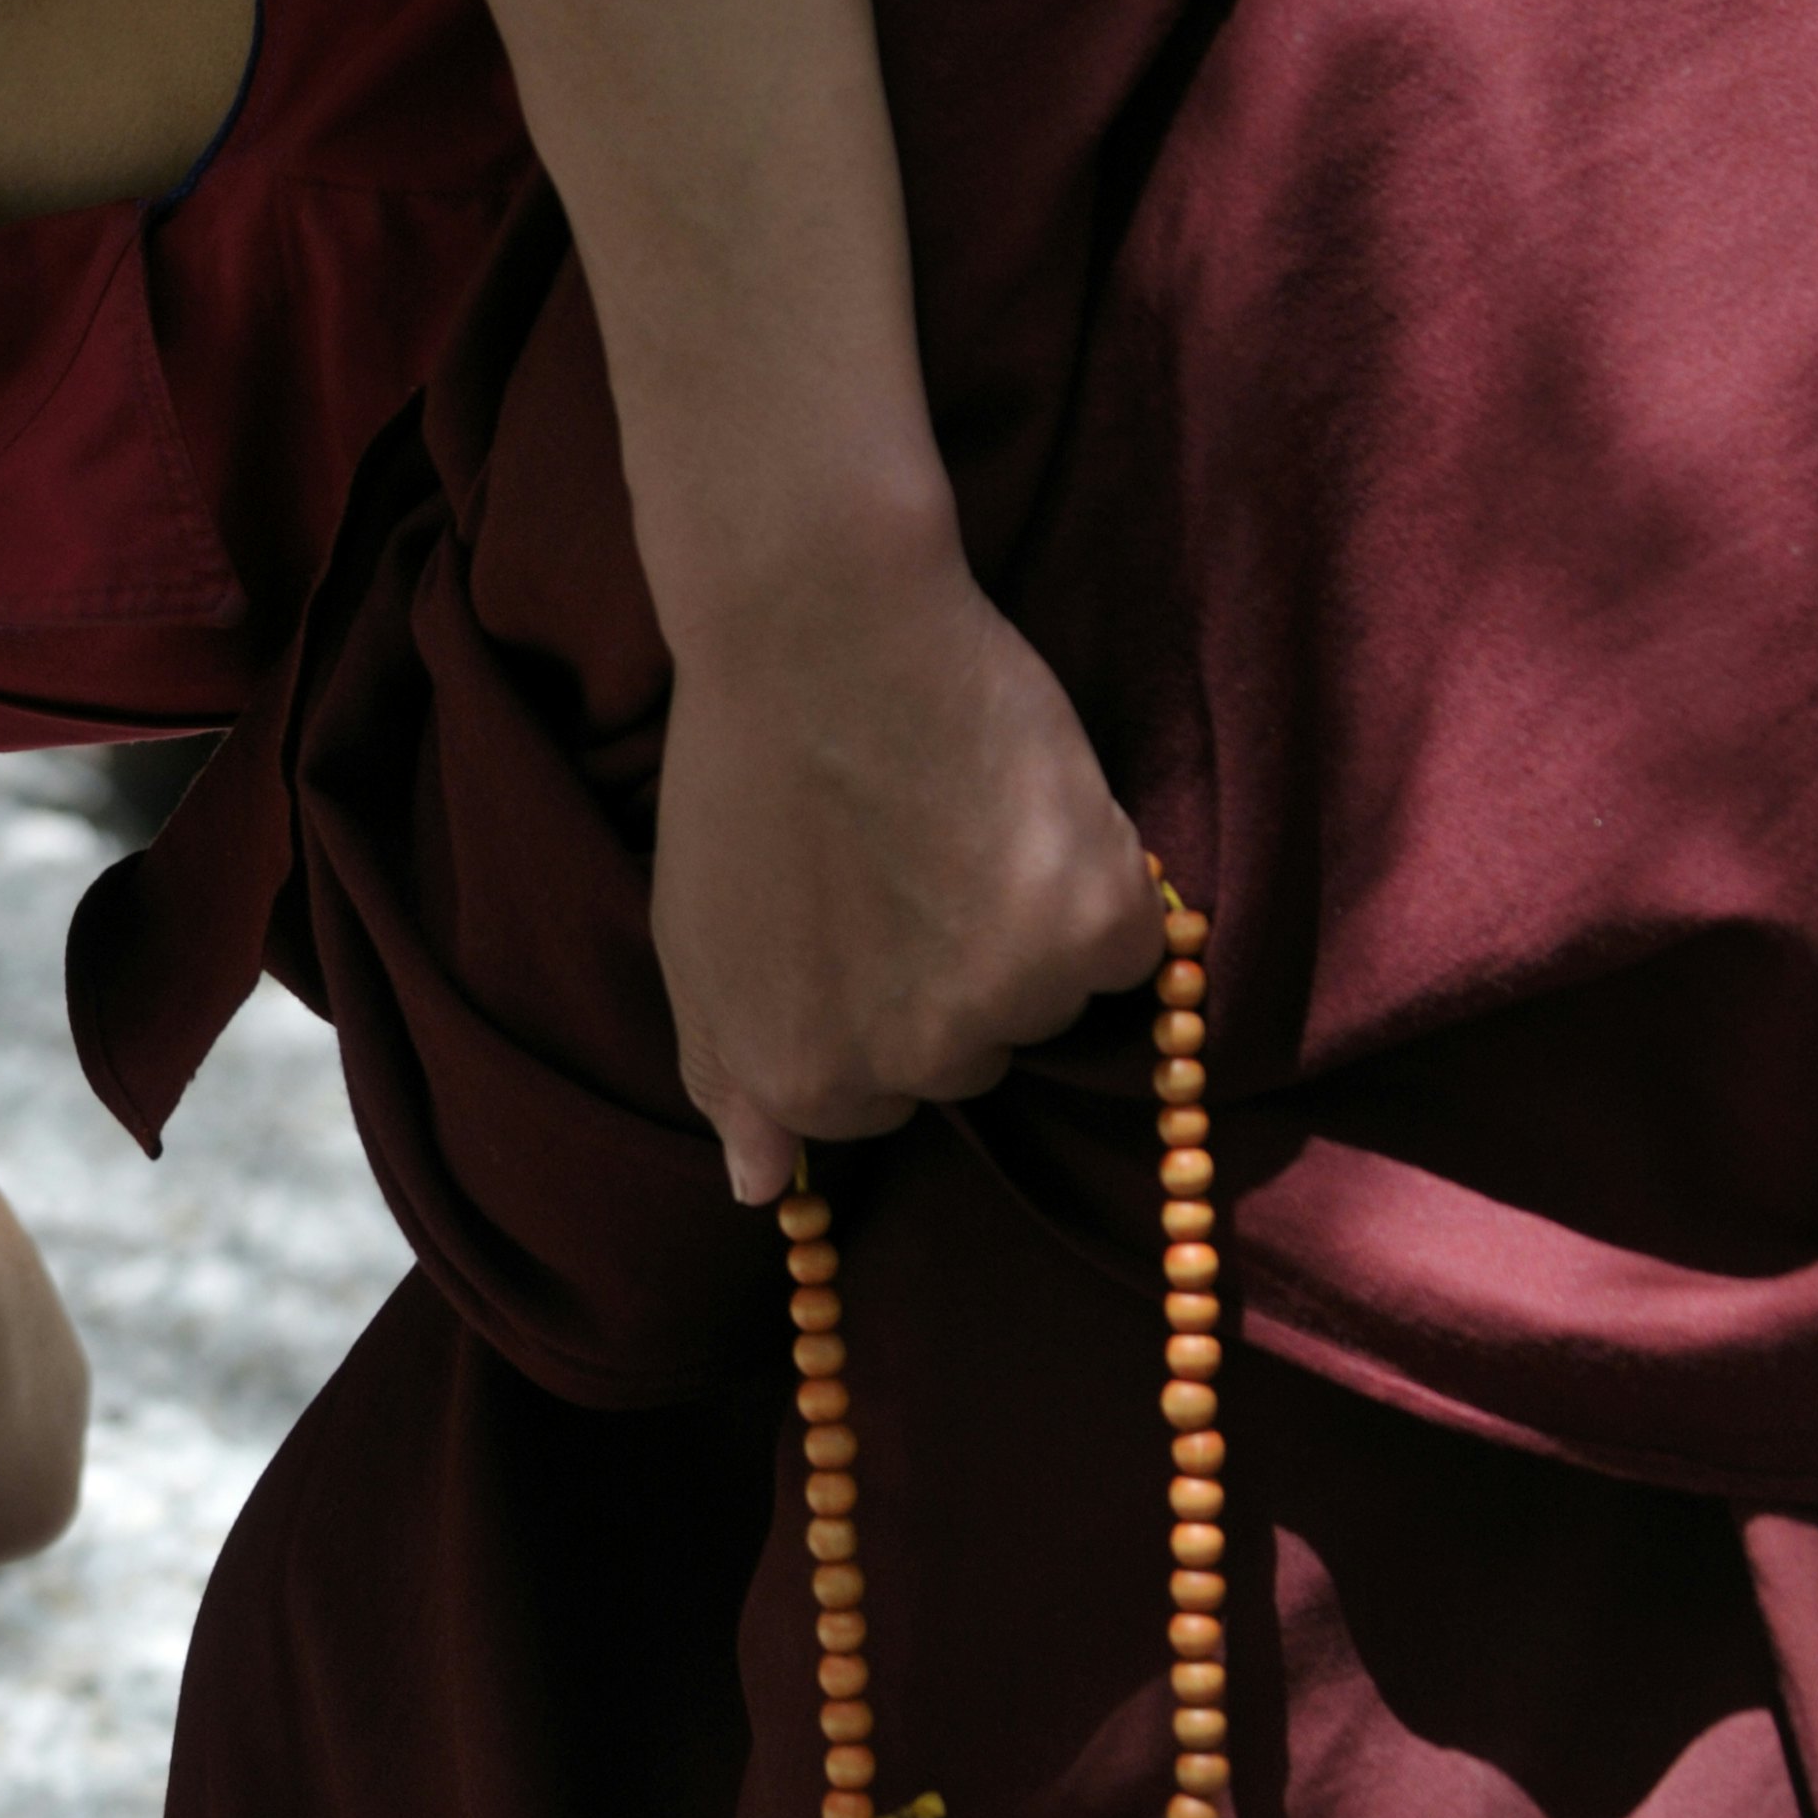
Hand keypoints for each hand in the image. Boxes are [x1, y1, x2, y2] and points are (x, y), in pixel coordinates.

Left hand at [648, 568, 1156, 1205]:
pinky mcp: (1095, 930)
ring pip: (1042, 1004)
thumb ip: (729, 1075)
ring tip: (952, 823)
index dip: (869, 1000)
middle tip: (902, 858)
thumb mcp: (694, 939)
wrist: (818, 631)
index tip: (854, 917)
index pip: (875, 1099)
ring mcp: (1009, 1003)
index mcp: (808, 1081)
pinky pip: (1124, 951)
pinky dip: (1094, 888)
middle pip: (965, 1058)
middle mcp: (913, 1065)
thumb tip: (758, 1186)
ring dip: (1020, 932)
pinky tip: (1023, 812)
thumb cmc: (742, 773)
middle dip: (943, 974)